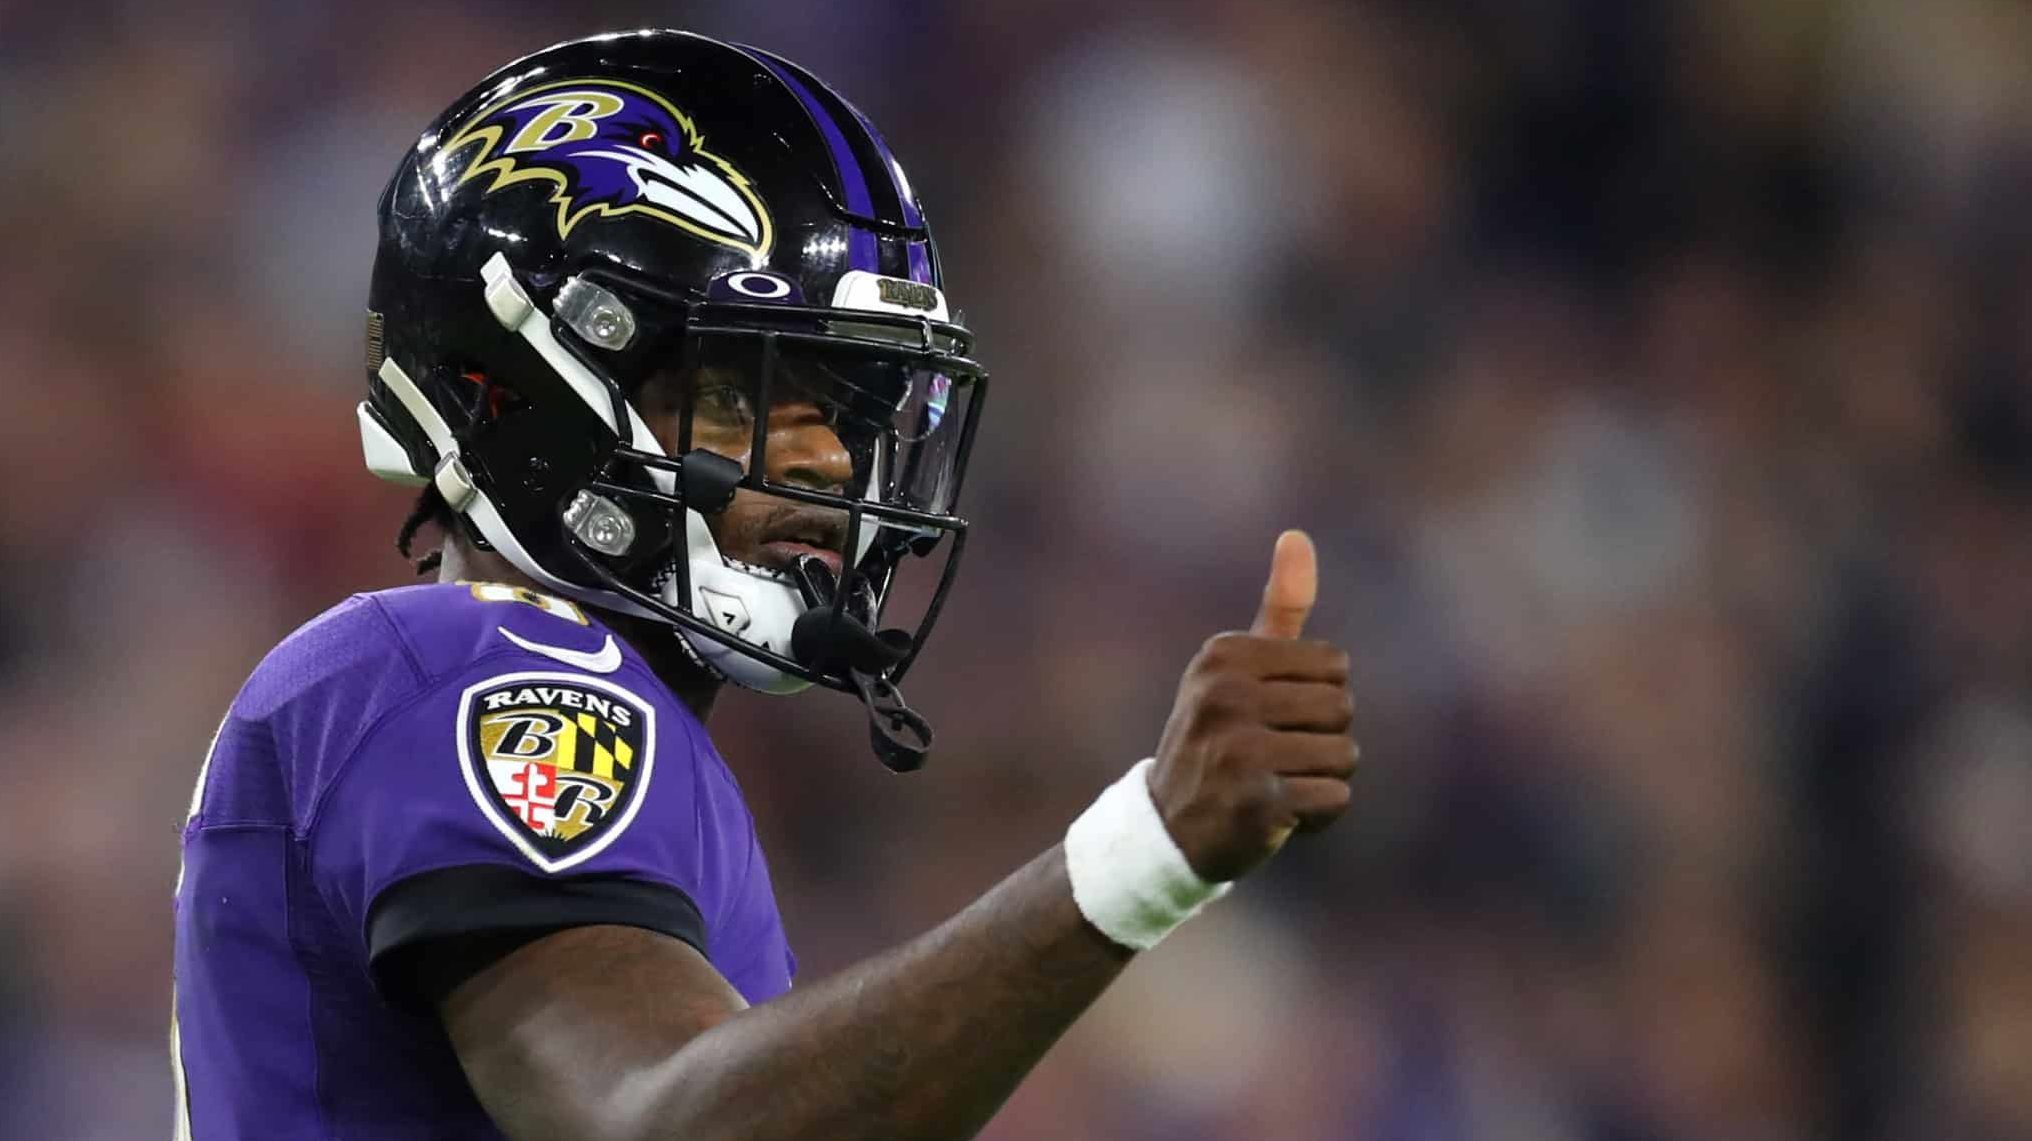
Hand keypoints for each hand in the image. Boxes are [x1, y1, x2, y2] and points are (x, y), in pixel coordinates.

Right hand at [1147, 531, 1358, 882]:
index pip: (1334, 664)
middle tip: (1273, 758)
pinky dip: (1318, 817)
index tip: (1269, 719)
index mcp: (1224, 655)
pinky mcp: (1255, 802)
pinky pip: (1335, 799)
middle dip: (1323, 739)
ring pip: (1345, 755)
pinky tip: (1277, 817)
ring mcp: (1238, 750)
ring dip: (1321, 779)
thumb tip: (1298, 536)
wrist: (1168, 830)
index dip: (1316, 698)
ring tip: (1274, 785)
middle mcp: (1225, 696)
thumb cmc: (1217, 740)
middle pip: (1343, 707)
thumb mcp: (1236, 671)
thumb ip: (1278, 608)